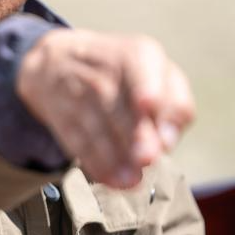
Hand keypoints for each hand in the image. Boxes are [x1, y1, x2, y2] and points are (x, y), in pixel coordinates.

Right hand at [15, 29, 195, 188]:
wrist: (60, 61)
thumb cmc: (124, 73)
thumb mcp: (155, 72)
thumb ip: (174, 103)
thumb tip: (169, 140)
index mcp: (138, 54)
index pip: (146, 70)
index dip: (154, 95)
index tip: (160, 121)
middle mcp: (105, 69)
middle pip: (120, 103)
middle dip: (135, 132)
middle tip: (148, 157)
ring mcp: (79, 92)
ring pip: (98, 125)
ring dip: (114, 155)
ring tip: (132, 180)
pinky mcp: (61, 114)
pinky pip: (78, 140)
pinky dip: (95, 162)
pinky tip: (111, 180)